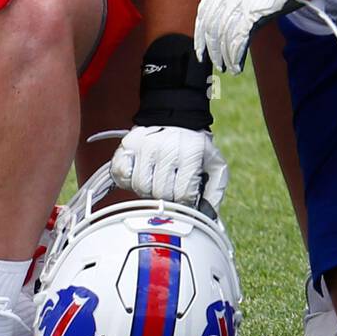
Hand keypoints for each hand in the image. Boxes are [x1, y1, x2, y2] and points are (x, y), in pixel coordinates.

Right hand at [111, 125, 228, 208]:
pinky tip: (141, 172)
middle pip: (161, 193)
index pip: (183, 195)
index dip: (185, 201)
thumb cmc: (195, 147)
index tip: (186, 196)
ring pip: (140, 187)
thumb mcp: (214, 165)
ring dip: (148, 189)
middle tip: (171, 185)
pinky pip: (122, 175)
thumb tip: (209, 217)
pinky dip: (129, 179)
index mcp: (192, 152)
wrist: (176, 117)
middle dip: (167, 195)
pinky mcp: (129, 144)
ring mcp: (146, 145)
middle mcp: (168, 148)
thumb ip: (214, 192)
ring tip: (157, 179)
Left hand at [195, 0, 336, 73]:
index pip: (204, 9)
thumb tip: (232, 15)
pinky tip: (235, 66)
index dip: (200, 31)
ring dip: (223, 55)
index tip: (201, 45)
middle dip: (210, 47)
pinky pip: (237, 40)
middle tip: (212, 61)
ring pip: (222, 36)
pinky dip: (234, 56)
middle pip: (210, 25)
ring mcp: (240, 2)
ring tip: (227, 67)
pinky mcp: (253, 13)